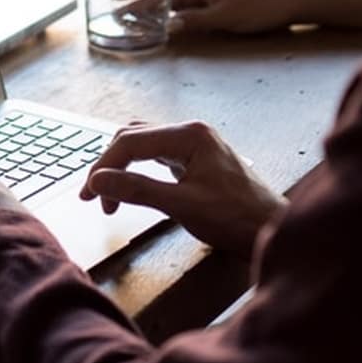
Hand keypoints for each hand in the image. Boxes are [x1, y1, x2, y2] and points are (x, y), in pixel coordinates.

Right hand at [81, 122, 285, 258]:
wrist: (272, 230)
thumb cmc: (237, 218)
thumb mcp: (182, 206)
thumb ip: (138, 190)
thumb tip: (98, 182)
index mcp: (189, 135)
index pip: (130, 142)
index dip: (103, 167)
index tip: (89, 195)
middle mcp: (191, 132)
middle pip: (133, 138)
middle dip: (109, 166)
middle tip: (93, 197)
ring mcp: (195, 145)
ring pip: (143, 145)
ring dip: (122, 167)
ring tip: (108, 196)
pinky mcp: (196, 160)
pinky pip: (157, 156)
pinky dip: (138, 171)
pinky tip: (131, 188)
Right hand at [118, 0, 298, 34]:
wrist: (289, 1)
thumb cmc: (259, 8)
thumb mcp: (225, 18)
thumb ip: (195, 21)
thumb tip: (168, 26)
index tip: (116, 0)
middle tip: (118, 10)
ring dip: (153, 5)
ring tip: (135, 17)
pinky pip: (187, 3)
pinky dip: (171, 10)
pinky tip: (166, 20)